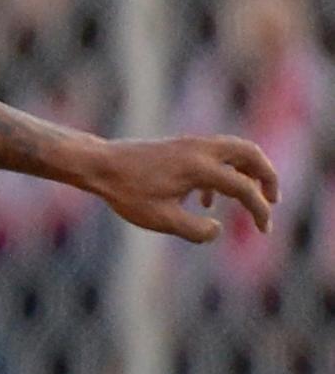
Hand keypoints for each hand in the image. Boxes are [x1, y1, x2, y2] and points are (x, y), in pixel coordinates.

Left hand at [84, 134, 278, 241]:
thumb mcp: (159, 219)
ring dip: (247, 172)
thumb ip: (193, 229)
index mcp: (200, 167)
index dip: (259, 210)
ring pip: (235, 150)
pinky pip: (215, 154)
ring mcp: (192, 144)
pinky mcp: (181, 146)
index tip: (263, 229)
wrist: (100, 165)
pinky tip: (206, 202)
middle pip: (251, 154)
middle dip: (267, 176)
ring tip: (248, 199)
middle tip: (272, 200)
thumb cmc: (126, 193)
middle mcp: (202, 149)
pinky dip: (223, 172)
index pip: (243, 188)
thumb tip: (217, 230)